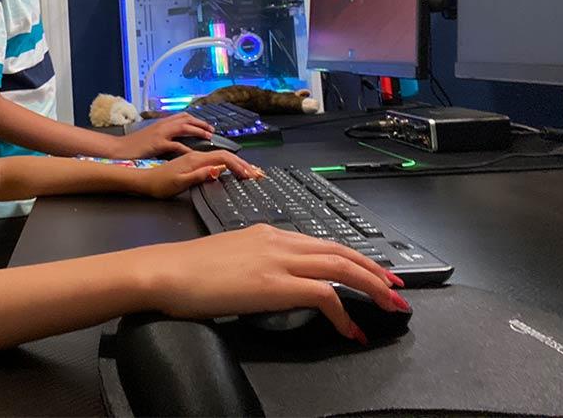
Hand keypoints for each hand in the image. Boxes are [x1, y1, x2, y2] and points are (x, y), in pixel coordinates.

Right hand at [110, 113, 213, 158]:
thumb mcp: (150, 136)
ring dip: (198, 131)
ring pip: (184, 128)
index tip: (205, 124)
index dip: (196, 119)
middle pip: (186, 119)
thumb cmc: (133, 145)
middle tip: (211, 130)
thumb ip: (162, 135)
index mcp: (161, 123)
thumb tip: (173, 138)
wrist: (119, 149)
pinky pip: (176, 145)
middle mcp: (162, 125)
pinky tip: (194, 152)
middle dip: (201, 123)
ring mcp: (160, 133)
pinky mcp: (158, 144)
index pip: (182, 116)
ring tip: (208, 137)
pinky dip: (186, 148)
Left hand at [136, 151, 264, 197]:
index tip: (251, 175)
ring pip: (220, 157)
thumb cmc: (159, 184)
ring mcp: (194, 158)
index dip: (239, 166)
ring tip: (248, 171)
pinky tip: (229, 169)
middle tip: (256, 174)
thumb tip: (217, 171)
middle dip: (242, 164)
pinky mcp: (191, 162)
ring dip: (236, 163)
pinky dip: (226, 164)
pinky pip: (213, 160)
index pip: (223, 159)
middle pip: (225, 156)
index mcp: (195, 160)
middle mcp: (196, 156)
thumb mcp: (179, 183)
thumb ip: (199, 176)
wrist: (144, 181)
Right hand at [141, 225, 407, 341]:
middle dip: (374, 271)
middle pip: (340, 251)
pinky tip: (349, 330)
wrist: (165, 271)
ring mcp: (277, 260)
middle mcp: (278, 240)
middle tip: (397, 289)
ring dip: (370, 287)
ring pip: (340, 267)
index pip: (322, 242)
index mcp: (268, 233)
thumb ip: (255, 263)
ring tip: (389, 306)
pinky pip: (323, 294)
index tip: (373, 273)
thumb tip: (269, 279)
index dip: (354, 257)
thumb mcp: (230, 257)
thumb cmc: (187, 270)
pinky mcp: (274, 283)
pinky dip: (343, 313)